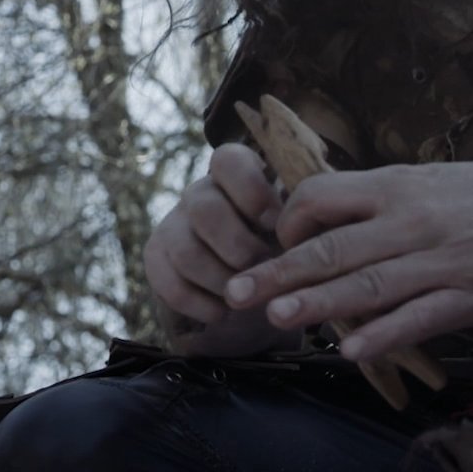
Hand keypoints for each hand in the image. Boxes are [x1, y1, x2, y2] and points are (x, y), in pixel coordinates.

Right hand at [144, 143, 298, 355]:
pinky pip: (170, 283)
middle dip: (239, 247)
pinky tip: (224, 312)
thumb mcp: (299, 223)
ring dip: (223, 281)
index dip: (251, 191)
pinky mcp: (157, 258)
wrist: (250, 286)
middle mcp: (199, 193)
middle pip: (204, 207)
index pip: (229, 160)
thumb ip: (305, 213)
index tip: (275, 224)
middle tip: (265, 269)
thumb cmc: (283, 245)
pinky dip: (201, 305)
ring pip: (187, 251)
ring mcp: (174, 225)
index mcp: (236, 175)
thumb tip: (315, 214)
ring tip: (247, 295)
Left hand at [225, 156, 472, 359]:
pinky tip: (349, 349)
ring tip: (277, 319)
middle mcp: (413, 221)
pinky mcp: (470, 297)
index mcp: (397, 186)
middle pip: (333, 247)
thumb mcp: (424, 178)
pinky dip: (382, 335)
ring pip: (368, 285)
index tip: (271, 243)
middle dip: (279, 272)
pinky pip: (418, 319)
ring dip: (318, 304)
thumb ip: (373, 199)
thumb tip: (313, 215)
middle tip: (236, 292)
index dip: (289, 221)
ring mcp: (442, 261)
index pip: (322, 198)